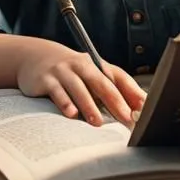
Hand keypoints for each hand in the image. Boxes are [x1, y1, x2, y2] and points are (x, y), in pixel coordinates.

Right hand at [16, 45, 145, 126]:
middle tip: (125, 118)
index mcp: (97, 65)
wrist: (37, 57)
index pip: (119, 77)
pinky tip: (71, 114)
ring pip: (79, 88)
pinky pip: (57, 92)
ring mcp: (63, 71)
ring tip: (98, 122)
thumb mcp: (90, 76)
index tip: (142, 109)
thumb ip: (110, 90)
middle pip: (101, 82)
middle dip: (115, 100)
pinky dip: (65, 103)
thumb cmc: (72, 73)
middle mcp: (82, 65)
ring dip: (89, 105)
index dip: (132, 93)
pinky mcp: (47, 80)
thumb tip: (136, 109)